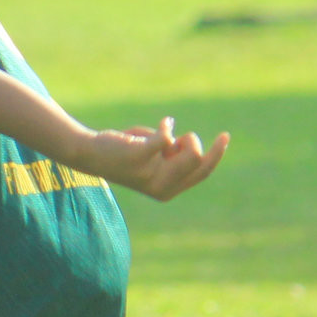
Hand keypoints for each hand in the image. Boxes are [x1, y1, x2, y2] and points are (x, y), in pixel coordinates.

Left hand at [76, 117, 228, 201]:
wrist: (91, 152)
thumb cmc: (125, 151)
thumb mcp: (155, 156)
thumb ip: (174, 152)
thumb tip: (184, 142)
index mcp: (168, 190)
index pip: (202, 174)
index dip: (217, 154)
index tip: (225, 136)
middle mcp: (161, 188)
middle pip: (200, 162)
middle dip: (195, 143)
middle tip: (179, 137)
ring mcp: (151, 175)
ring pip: (190, 151)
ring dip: (181, 137)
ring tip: (161, 134)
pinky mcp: (141, 157)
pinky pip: (166, 138)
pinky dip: (165, 126)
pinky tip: (158, 125)